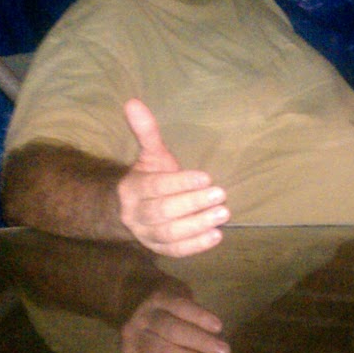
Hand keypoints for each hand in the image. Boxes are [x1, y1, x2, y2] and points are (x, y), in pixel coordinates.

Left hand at [111, 287, 228, 352]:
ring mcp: (145, 313)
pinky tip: (217, 325)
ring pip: (171, 328)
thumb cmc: (148, 342)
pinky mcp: (159, 293)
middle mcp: (132, 338)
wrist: (133, 295)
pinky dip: (198, 316)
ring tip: (225, 351)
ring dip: (199, 341)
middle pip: (163, 352)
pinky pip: (179, 305)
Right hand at [115, 99, 228, 256]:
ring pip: (170, 233)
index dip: (180, 183)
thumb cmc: (149, 177)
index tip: (206, 178)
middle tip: (221, 195)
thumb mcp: (150, 154)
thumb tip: (133, 102)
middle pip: (163, 211)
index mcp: (133, 188)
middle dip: (192, 203)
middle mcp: (136, 214)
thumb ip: (146, 131)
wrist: (130, 210)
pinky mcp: (158, 250)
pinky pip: (176, 251)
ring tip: (223, 214)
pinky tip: (216, 236)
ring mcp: (146, 235)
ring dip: (198, 224)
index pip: (156, 187)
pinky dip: (196, 245)